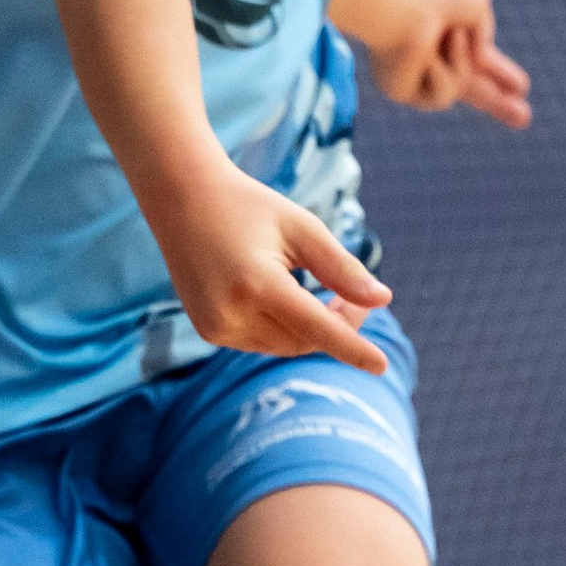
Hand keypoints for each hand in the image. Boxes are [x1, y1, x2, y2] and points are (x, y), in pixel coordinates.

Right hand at [160, 161, 391, 374]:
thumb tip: (383, 300)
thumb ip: (342, 267)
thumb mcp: (301, 227)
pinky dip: (283, 327)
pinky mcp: (209, 331)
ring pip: (284, 345)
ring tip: (324, 293)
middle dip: (336, 325)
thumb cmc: (249, 207)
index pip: (315, 327)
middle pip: (304, 340)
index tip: (382, 365)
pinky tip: (284, 296)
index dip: (351, 347)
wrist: (182, 200)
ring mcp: (215, 327)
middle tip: (356, 297)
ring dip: (311, 329)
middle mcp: (231, 313)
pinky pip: (262, 341)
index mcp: (256, 284)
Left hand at [365, 0, 529, 128]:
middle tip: (525, 119)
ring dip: (462, 61)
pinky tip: (427, 55)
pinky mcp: (400, 91)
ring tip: (449, 34)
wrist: (404, 3)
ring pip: (461, 87)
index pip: (478, 59)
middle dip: (496, 101)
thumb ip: (481, 32)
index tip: (520, 88)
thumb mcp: (476, 0)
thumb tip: (474, 62)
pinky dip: (444, 72)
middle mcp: (431, 54)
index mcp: (449, 32)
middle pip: (467, 87)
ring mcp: (415, 75)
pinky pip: (443, 94)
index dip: (499, 73)